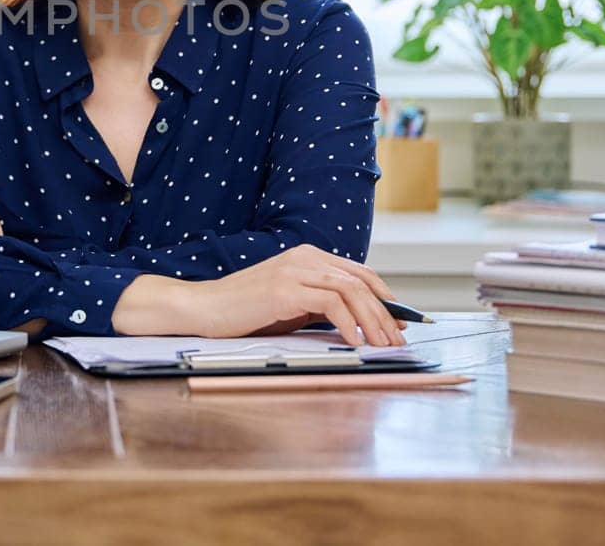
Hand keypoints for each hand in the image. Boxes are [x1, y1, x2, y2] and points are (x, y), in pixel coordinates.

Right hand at [192, 245, 407, 345]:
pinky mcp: (285, 289)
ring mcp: (295, 270)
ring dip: (374, 320)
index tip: (400, 324)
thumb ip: (321, 306)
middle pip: (362, 282)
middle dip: (386, 314)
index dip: (386, 299)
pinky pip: (331, 304)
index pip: (361, 274)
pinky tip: (354, 342)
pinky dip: (349, 324)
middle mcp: (306, 258)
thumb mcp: (292, 306)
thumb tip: (360, 323)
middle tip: (397, 342)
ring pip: (352, 290)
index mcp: (309, 257)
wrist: (204, 308)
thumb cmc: (245, 311)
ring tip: (382, 346)